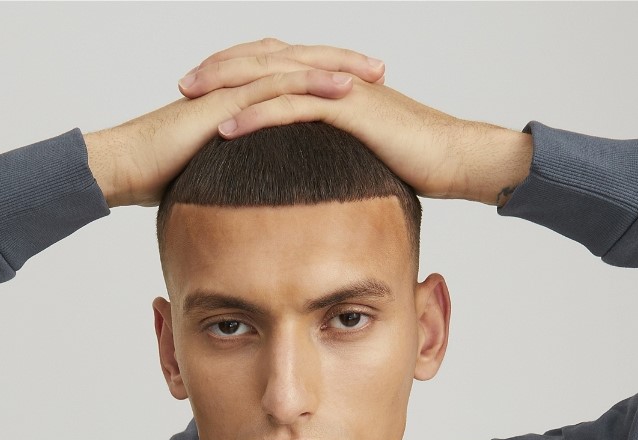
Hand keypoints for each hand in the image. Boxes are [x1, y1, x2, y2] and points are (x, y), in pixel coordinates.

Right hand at [85, 37, 387, 207]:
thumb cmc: (157, 176)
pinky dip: (310, 84)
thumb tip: (254, 201)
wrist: (122, 168)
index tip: (362, 90)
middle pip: (298, 61)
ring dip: (337, 66)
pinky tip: (340, 89)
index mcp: (235, 96)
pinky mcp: (224, 101)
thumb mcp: (209, 175)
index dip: (324, 80)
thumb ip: (235, 177)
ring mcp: (230, 88)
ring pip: (292, 66)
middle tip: (381, 69)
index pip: (287, 77)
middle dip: (342, 62)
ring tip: (373, 73)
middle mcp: (235, 83)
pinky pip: (274, 86)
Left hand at [180, 42, 476, 200]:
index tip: (202, 92)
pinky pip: (292, 107)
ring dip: (227, 88)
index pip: (274, 68)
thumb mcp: (365, 156)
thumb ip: (336, 155)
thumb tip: (316, 178)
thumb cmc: (418, 163)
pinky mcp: (347, 109)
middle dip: (219, 71)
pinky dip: (257, 116)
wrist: (456, 158)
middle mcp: (331, 77)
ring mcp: (338, 89)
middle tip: (181, 85)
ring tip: (191, 100)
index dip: (236, 74)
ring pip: (271, 78)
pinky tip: (228, 129)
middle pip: (263, 62)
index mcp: (332, 84)